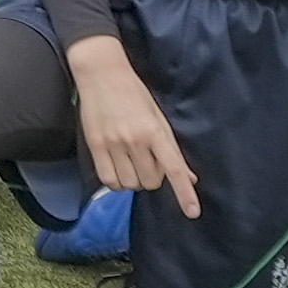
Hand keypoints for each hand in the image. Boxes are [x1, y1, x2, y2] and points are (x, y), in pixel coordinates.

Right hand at [65, 36, 198, 213]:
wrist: (102, 75)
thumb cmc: (134, 93)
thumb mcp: (159, 117)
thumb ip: (171, 149)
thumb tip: (189, 177)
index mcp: (155, 131)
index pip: (174, 169)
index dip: (184, 193)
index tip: (193, 212)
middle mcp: (135, 140)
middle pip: (151, 181)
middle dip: (153, 177)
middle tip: (148, 160)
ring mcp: (113, 144)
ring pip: (130, 184)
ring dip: (134, 180)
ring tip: (131, 162)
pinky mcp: (95, 146)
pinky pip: (109, 180)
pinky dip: (117, 182)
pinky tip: (119, 169)